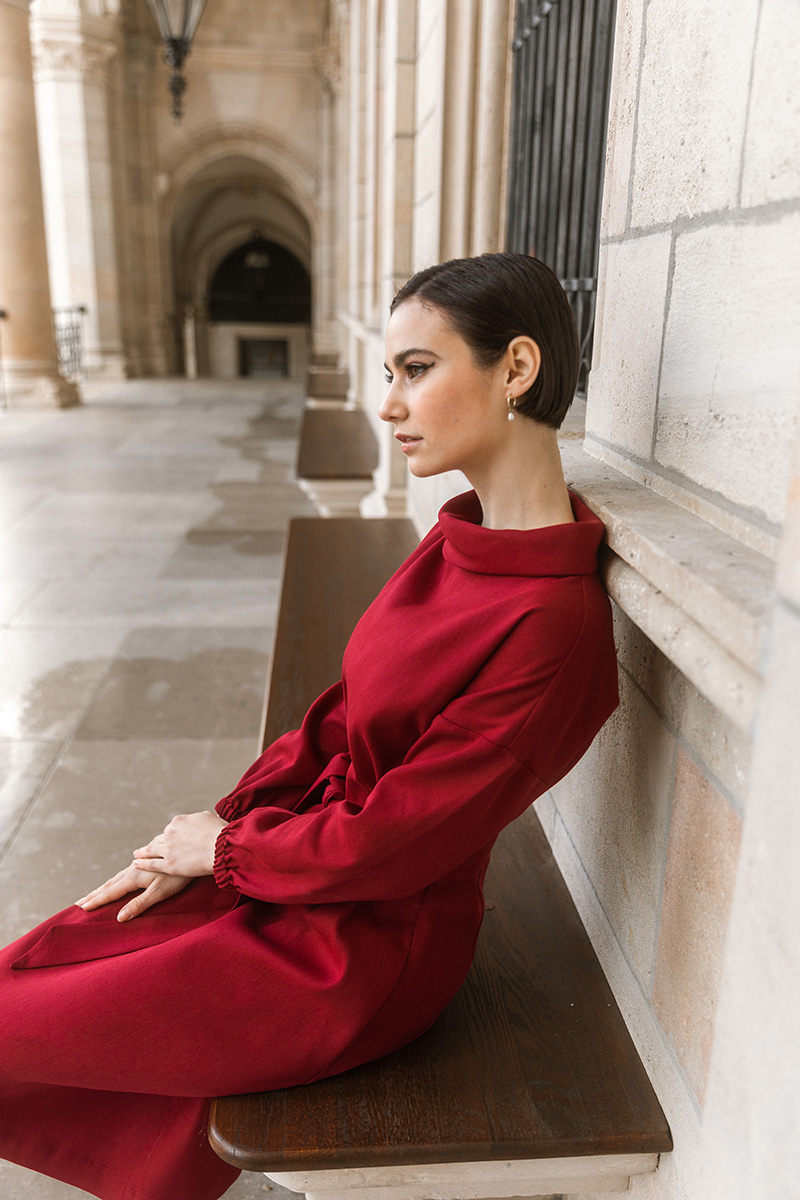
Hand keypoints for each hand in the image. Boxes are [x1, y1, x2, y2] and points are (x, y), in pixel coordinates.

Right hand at [76, 864, 192, 921]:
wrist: (194, 851)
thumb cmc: (179, 876)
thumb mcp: (159, 893)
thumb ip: (138, 905)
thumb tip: (118, 918)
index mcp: (133, 877)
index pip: (110, 892)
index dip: (96, 901)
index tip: (80, 908)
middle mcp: (134, 868)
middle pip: (111, 883)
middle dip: (96, 893)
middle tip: (80, 902)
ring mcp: (142, 861)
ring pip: (120, 875)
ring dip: (107, 884)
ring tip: (97, 891)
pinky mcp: (151, 856)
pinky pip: (130, 868)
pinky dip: (122, 876)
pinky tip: (125, 874)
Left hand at [132, 810, 227, 877]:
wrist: (221, 848)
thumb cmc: (220, 833)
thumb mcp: (209, 818)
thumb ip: (199, 819)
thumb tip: (200, 819)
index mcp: (179, 821)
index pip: (172, 828)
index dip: (171, 835)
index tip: (171, 839)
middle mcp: (171, 833)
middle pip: (160, 839)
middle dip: (155, 843)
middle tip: (148, 848)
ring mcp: (168, 849)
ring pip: (151, 850)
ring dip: (142, 852)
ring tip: (136, 854)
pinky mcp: (169, 865)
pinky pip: (152, 864)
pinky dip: (142, 864)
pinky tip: (136, 863)